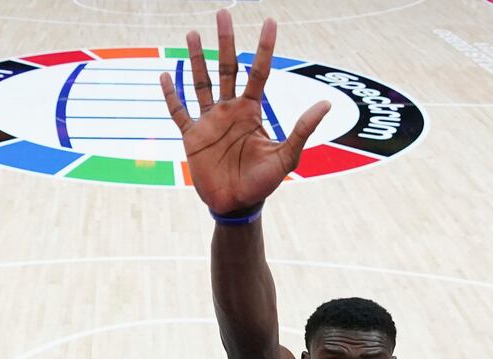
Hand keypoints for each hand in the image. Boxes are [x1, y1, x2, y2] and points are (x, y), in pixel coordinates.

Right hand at [161, 13, 329, 216]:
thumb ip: (302, 129)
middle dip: (224, 41)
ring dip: (195, 59)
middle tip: (223, 13)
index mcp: (251, 110)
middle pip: (225, 67)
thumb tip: (326, 104)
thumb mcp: (287, 156)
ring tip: (191, 33)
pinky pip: (179, 111)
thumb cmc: (263, 183)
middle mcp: (229, 109)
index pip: (257, 71)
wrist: (237, 205)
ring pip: (200, 82)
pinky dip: (171, 95)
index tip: (269, 21)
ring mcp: (209, 121)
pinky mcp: (192, 136)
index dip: (264, 47)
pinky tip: (165, 75)